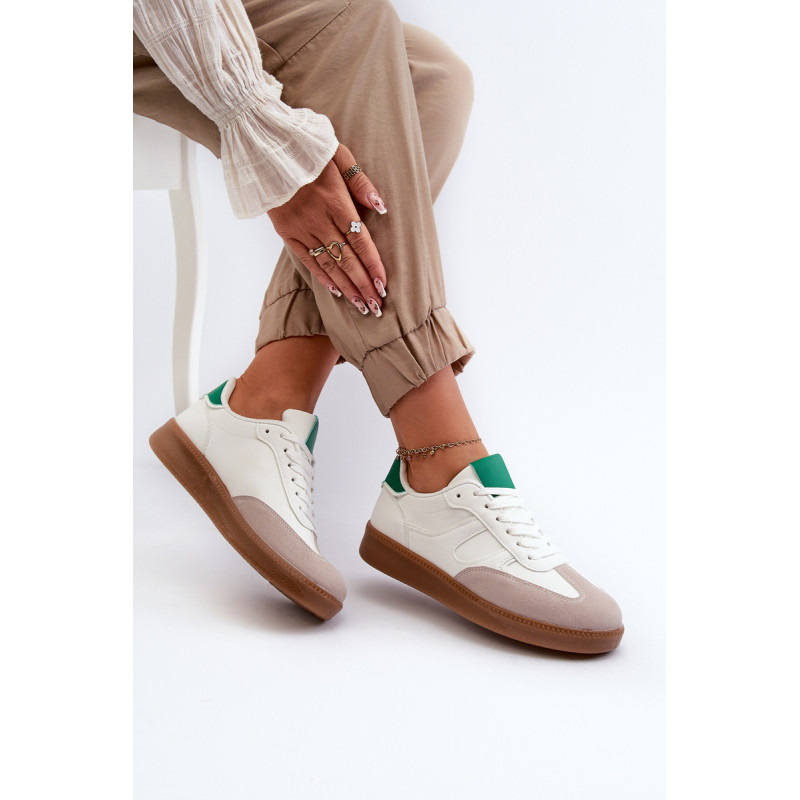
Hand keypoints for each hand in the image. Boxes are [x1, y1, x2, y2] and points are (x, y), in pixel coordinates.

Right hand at [267, 143, 388, 316]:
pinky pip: (307, 260)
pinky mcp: (286, 232)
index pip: (360, 241)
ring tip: (361, 306)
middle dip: (363, 285)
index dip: (373, 265)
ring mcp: (301, 228)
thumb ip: (360, 181)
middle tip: (377, 307)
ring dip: (347, 287)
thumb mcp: (338, 154)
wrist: (263, 147)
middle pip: (346, 259)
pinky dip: (323, 277)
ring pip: (328, 264)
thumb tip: (380, 205)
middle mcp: (319, 219)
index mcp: (335, 201)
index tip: (384, 285)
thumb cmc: (306, 148)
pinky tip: (337, 291)